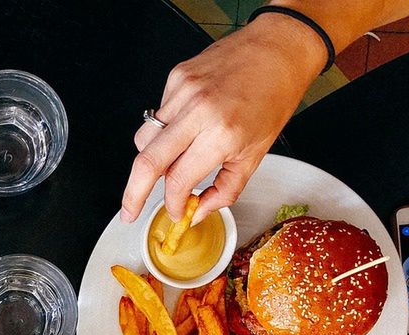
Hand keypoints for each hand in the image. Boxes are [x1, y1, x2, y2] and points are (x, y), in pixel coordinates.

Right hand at [120, 15, 322, 222]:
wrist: (279, 49)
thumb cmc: (273, 97)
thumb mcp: (255, 154)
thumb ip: (225, 190)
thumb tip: (198, 211)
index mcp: (221, 134)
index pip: (178, 180)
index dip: (173, 203)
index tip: (175, 211)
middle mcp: (198, 110)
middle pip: (147, 162)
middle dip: (133, 194)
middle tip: (130, 211)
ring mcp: (183, 90)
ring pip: (144, 139)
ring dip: (150, 160)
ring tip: (170, 163)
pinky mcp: (176, 77)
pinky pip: (157, 115)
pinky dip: (165, 131)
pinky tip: (186, 126)